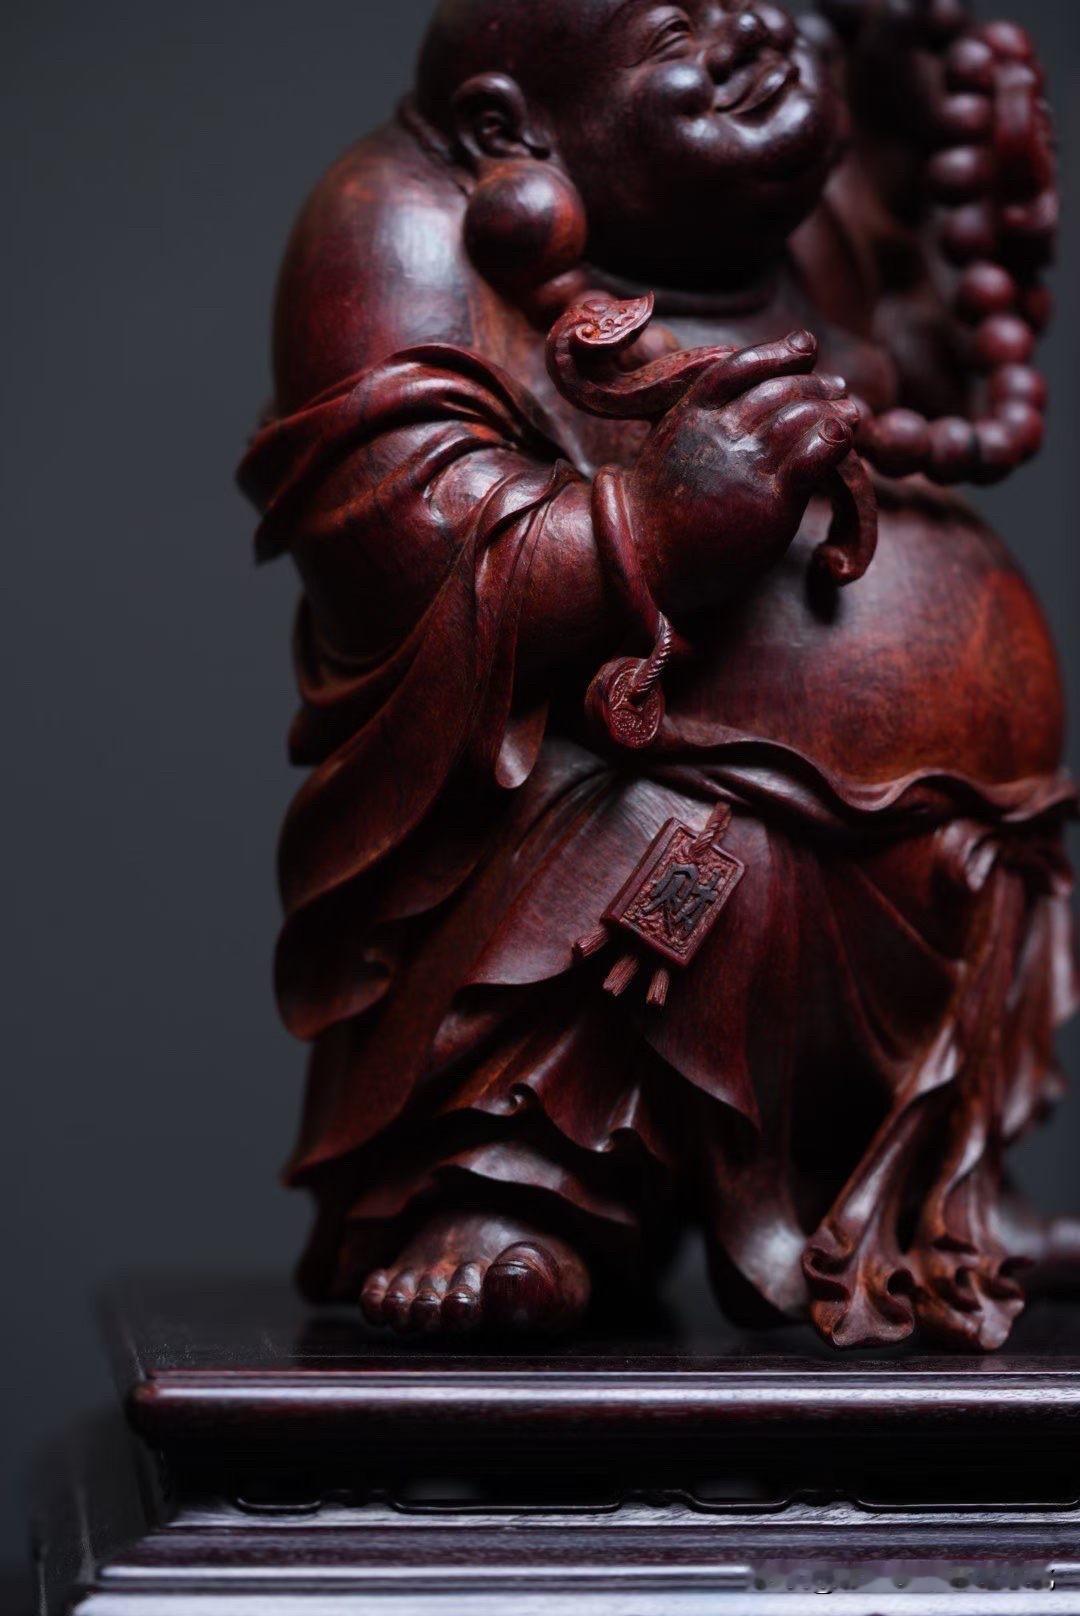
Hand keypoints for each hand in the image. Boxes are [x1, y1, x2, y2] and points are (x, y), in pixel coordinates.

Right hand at [622, 332, 859, 618]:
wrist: (647, 561)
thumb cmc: (657, 515)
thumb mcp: (666, 450)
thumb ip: (699, 422)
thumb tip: (740, 403)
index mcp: (690, 415)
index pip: (739, 367)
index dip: (777, 352)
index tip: (805, 346)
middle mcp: (719, 433)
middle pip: (777, 390)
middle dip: (813, 384)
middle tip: (836, 388)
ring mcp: (745, 465)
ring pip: (802, 417)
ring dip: (832, 410)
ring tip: (850, 413)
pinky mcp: (770, 499)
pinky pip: (815, 455)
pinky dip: (836, 438)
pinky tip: (846, 435)